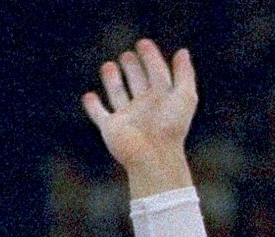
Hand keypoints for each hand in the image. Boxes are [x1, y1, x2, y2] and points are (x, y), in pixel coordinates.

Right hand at [82, 39, 197, 174]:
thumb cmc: (170, 127)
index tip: (143, 43)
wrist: (153, 155)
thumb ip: (185, 74)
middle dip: (132, 68)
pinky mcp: (111, 128)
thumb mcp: (184, 97)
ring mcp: (127, 118)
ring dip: (113, 81)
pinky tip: (89, 96)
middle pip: (137, 82)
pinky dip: (93, 106)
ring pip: (118, 95)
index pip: (157, 74)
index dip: (152, 58)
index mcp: (162, 99)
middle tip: (128, 54)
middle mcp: (145, 107)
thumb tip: (182, 51)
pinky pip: (100, 115)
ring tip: (109, 66)